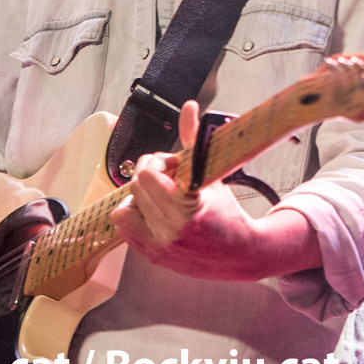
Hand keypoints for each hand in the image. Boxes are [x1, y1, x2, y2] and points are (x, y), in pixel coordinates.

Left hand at [110, 101, 321, 281]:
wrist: (240, 254)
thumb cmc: (227, 214)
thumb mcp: (212, 173)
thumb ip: (193, 139)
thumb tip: (188, 107)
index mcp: (187, 210)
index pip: (147, 175)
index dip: (159, 162)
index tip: (174, 164)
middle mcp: (171, 231)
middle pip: (136, 187)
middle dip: (149, 175)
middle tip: (168, 177)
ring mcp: (159, 246)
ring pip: (124, 208)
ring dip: (139, 198)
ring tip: (160, 197)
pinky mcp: (152, 256)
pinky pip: (123, 227)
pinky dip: (135, 215)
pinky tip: (153, 212)